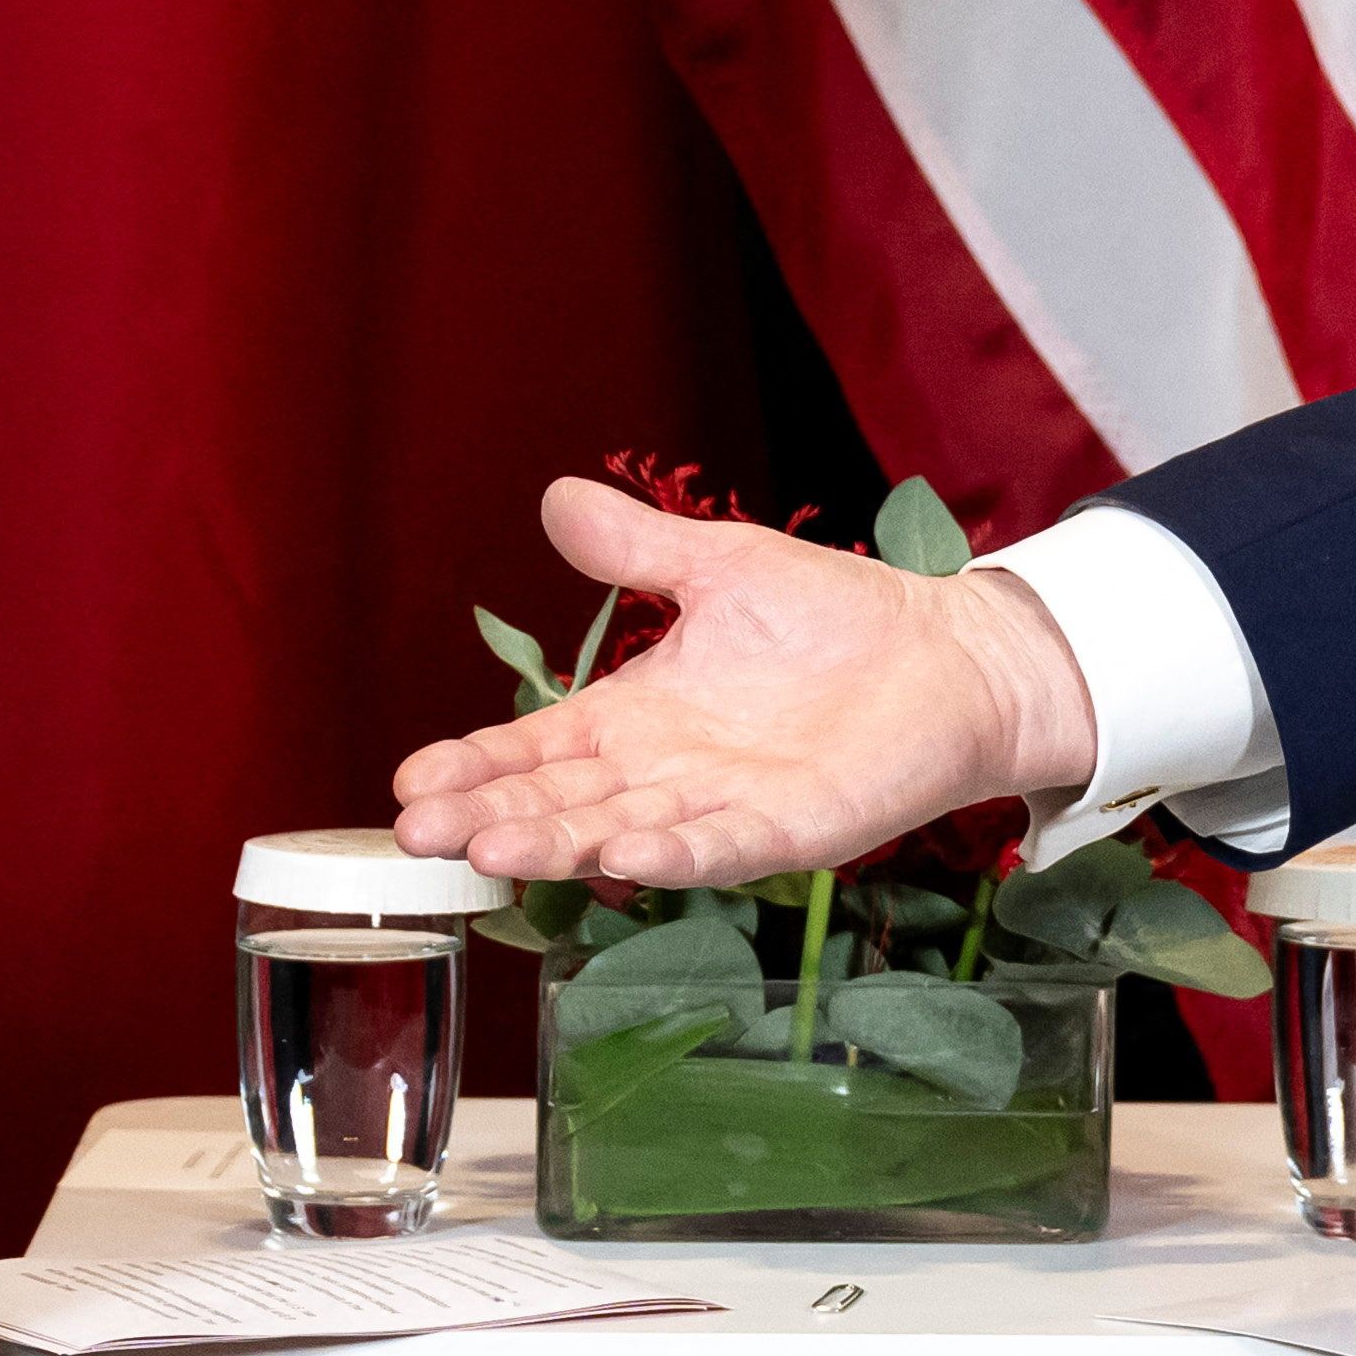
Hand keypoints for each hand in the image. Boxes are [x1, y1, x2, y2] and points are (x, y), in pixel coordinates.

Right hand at [385, 476, 1099, 882]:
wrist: (946, 653)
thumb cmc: (834, 616)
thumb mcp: (719, 566)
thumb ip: (635, 547)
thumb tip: (556, 497)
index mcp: (637, 715)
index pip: (536, 748)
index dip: (474, 766)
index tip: (410, 783)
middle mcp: (666, 774)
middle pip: (560, 803)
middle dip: (490, 818)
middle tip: (420, 833)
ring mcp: (723, 808)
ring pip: (621, 834)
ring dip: (559, 846)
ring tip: (494, 853)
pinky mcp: (791, 830)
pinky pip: (722, 848)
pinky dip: (675, 856)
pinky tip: (626, 857)